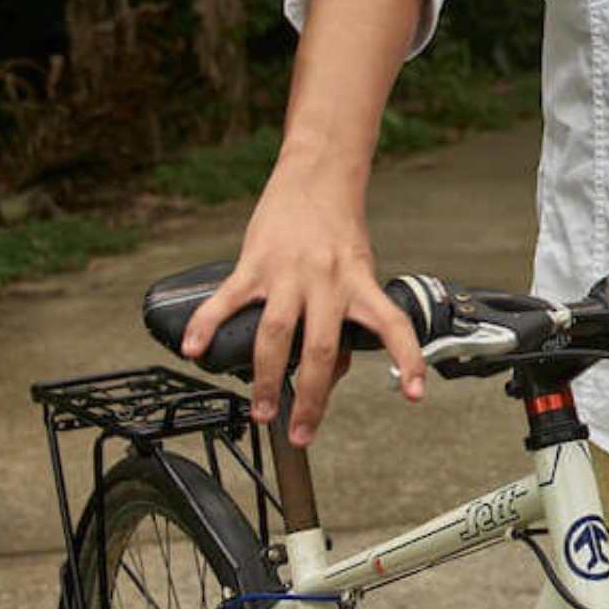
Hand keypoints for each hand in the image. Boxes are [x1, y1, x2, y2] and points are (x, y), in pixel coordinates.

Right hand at [180, 158, 425, 446]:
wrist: (317, 176)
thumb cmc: (338, 228)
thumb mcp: (357, 270)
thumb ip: (349, 316)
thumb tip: (335, 370)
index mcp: (360, 284)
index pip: (394, 326)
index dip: (408, 360)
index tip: (414, 394)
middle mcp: (327, 281)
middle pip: (322, 349)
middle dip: (312, 398)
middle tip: (301, 432)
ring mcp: (289, 272)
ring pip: (276, 335)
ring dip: (267, 380)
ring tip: (262, 410)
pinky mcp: (254, 261)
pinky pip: (227, 299)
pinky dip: (207, 326)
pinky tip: (194, 350)